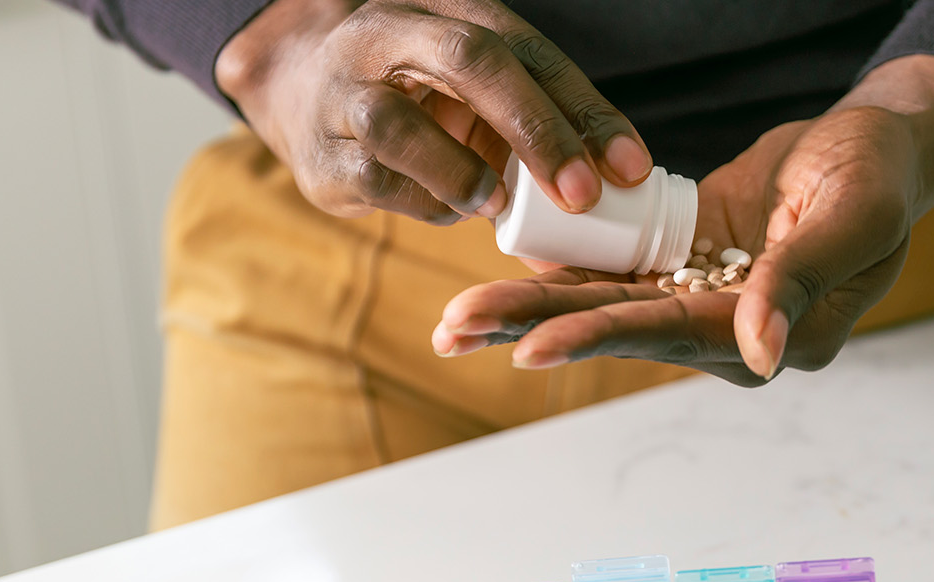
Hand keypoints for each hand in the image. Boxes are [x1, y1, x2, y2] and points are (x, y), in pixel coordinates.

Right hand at [216, 0, 652, 221]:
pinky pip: (376, 182)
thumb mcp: (479, 87)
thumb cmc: (421, 92)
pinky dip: (425, 204)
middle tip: (581, 194)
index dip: (583, 108)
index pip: (529, 49)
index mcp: (448, 9)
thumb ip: (541, 119)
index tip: (631, 168)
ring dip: (462, 173)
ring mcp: (346, 92)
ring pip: (399, 126)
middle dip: (535, 129)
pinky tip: (451, 209)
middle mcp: (391, 34)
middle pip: (470, 59)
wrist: (303, 90)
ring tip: (496, 203)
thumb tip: (621, 187)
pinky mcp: (322, 154)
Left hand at [430, 55, 933, 383]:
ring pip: (605, 309)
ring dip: (531, 312)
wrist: (878, 146)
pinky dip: (560, 280)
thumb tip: (759, 354)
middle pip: (620, 330)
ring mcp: (704, 304)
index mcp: (777, 335)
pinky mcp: (685, 271)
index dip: (600, 337)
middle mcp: (731, 334)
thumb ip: (799, 281)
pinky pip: (614, 278)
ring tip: (456, 322)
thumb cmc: (877, 174)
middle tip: (455, 332)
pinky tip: (500, 286)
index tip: (529, 347)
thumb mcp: (852, 216)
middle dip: (535, 329)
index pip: (673, 336)